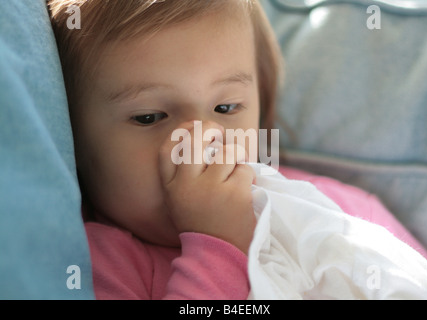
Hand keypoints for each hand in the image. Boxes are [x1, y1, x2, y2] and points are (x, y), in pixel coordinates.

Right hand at [159, 121, 255, 253]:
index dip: (181, 132)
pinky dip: (246, 175)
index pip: (168, 150)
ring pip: (226, 152)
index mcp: (171, 187)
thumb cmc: (203, 224)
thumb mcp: (181, 202)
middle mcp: (186, 184)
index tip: (192, 126)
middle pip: (196, 140)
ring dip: (235, 157)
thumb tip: (205, 139)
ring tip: (234, 171)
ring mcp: (210, 188)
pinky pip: (244, 168)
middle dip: (210, 129)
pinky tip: (242, 189)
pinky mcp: (233, 193)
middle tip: (219, 133)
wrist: (218, 254)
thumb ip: (185, 175)